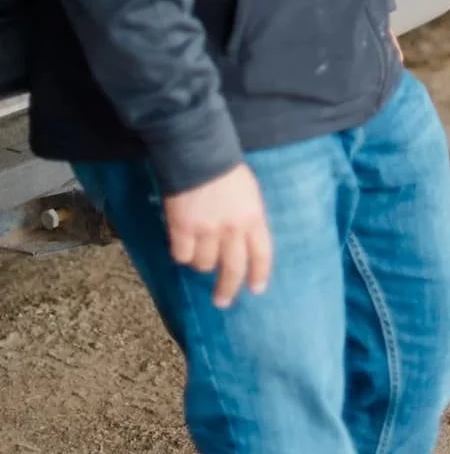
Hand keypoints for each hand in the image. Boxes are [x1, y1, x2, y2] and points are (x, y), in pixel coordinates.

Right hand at [164, 164, 273, 308]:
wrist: (197, 152)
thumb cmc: (226, 170)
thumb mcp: (249, 193)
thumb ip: (248, 218)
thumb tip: (242, 244)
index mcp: (253, 217)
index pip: (262, 254)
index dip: (259, 274)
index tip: (256, 289)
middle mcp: (233, 228)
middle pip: (233, 269)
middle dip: (228, 289)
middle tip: (222, 301)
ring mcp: (207, 230)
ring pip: (204, 264)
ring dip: (201, 262)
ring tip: (198, 248)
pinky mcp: (182, 229)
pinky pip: (182, 256)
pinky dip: (182, 253)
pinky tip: (182, 242)